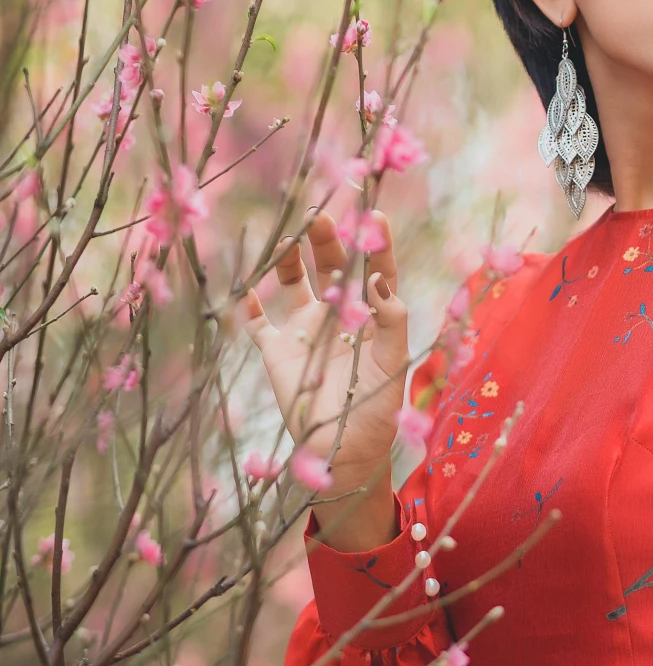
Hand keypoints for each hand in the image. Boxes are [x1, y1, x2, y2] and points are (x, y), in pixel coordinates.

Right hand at [242, 211, 408, 549]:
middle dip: (327, 240)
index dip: (376, 243)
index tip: (374, 214)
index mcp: (372, 317)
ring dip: (289, 259)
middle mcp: (338, 316)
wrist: (345, 452)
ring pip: (293, 282)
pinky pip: (257, 321)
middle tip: (321, 217)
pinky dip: (247, 303)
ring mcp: (305, 331)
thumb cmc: (378, 410)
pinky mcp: (277, 351)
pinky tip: (246, 286)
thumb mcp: (394, 362)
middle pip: (332, 266)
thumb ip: (392, 320)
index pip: (376, 271)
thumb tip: (380, 280)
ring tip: (287, 237)